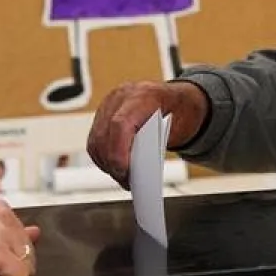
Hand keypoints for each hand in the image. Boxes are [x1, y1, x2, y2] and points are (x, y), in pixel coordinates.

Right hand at [86, 80, 207, 186]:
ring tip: (122, 177)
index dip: (118, 151)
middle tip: (126, 180)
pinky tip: (114, 166)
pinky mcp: (103, 113)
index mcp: (144, 95)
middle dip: (113, 163)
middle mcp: (122, 97)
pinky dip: (103, 156)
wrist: (177, 99)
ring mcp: (109, 104)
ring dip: (106, 162)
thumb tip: (137, 169)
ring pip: (96, 139)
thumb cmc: (180, 112)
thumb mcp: (178, 127)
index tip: (125, 172)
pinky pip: (95, 139)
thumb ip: (156, 146)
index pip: (120, 124)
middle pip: (104, 135)